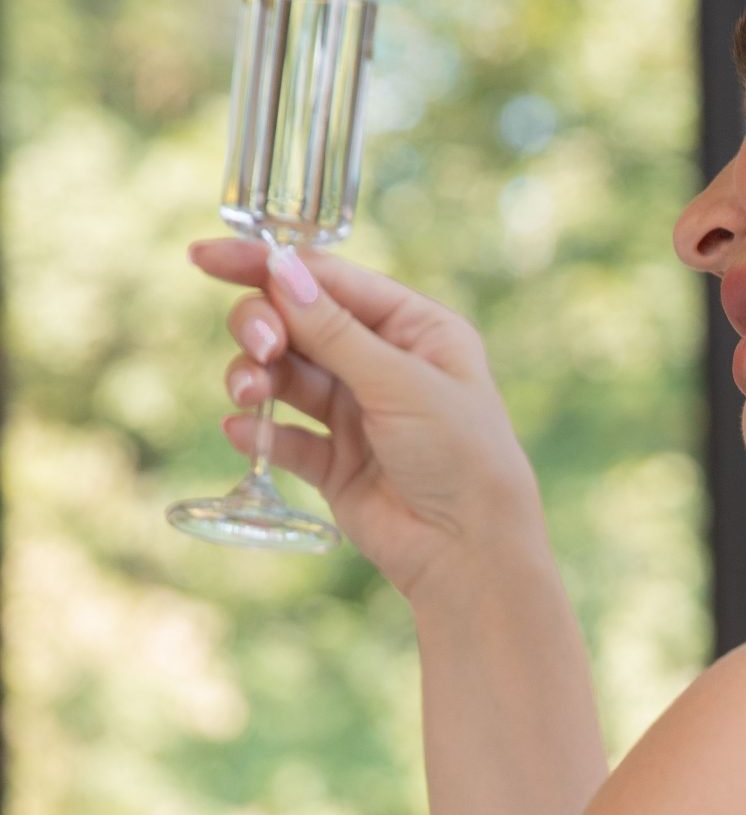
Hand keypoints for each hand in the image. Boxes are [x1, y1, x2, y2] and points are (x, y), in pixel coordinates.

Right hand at [188, 236, 552, 607]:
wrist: (469, 555)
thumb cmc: (460, 457)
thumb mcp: (401, 383)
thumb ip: (335, 330)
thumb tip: (281, 270)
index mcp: (415, 329)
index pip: (329, 281)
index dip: (267, 267)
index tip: (207, 259)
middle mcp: (383, 364)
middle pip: (297, 323)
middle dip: (264, 326)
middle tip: (262, 348)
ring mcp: (356, 414)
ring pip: (283, 375)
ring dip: (256, 376)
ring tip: (250, 392)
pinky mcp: (334, 463)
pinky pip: (283, 436)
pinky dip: (258, 431)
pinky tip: (240, 431)